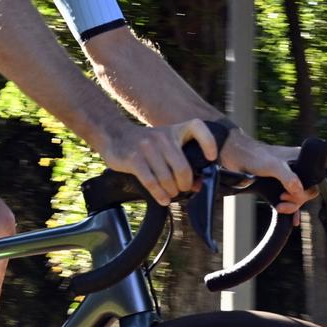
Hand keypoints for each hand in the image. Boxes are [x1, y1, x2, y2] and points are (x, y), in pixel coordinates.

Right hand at [100, 118, 221, 204]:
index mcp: (175, 130)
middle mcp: (163, 137)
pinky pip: (151, 182)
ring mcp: (147, 147)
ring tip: (170, 195)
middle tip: (182, 189)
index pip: (198, 128)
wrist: (116, 134)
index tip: (211, 158)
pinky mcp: (134, 159)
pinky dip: (159, 195)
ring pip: (167, 179)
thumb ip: (182, 161)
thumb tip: (198, 185)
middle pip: (183, 168)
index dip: (209, 143)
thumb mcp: (166, 145)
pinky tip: (163, 199)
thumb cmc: (146, 143)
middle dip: (184, 185)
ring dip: (171, 192)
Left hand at [217, 132, 326, 216]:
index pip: (326, 168)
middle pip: (312, 188)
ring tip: (280, 205)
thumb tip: (300, 190)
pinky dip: (292, 211)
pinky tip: (291, 221)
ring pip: (301, 196)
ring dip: (294, 205)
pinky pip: (291, 201)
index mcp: (301, 158)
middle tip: (285, 199)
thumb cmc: (253, 156)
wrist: (234, 157)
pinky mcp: (279, 186)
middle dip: (302, 198)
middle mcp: (298, 168)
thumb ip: (287, 176)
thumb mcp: (272, 165)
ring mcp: (289, 178)